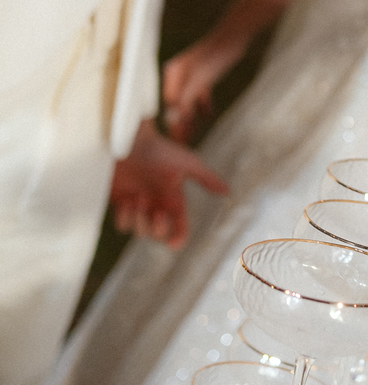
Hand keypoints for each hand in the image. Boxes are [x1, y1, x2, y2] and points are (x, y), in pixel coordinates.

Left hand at [110, 119, 229, 250]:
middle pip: (159, 234)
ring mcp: (139, 204)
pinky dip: (126, 218)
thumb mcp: (187, 163)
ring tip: (138, 198)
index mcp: (174, 198)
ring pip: (140, 231)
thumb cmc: (159, 150)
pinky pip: (123, 225)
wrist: (130, 141)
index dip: (178, 239)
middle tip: (157, 214)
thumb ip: (207, 179)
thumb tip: (228, 191)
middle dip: (158, 230)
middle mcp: (157, 204)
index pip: (179, 227)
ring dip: (140, 221)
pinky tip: (127, 202)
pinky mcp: (121, 203)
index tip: (174, 243)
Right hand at [161, 35, 241, 142]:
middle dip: (181, 123)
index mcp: (172, 75)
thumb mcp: (200, 80)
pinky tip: (208, 114)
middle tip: (186, 142)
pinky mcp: (203, 75)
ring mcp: (190, 75)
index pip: (169, 106)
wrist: (234, 36)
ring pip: (187, 101)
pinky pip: (198, 95)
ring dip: (191, 117)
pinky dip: (201, 106)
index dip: (174, 124)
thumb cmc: (216, 57)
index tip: (178, 142)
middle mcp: (177, 75)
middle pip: (176, 104)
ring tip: (195, 132)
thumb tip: (173, 120)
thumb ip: (185, 100)